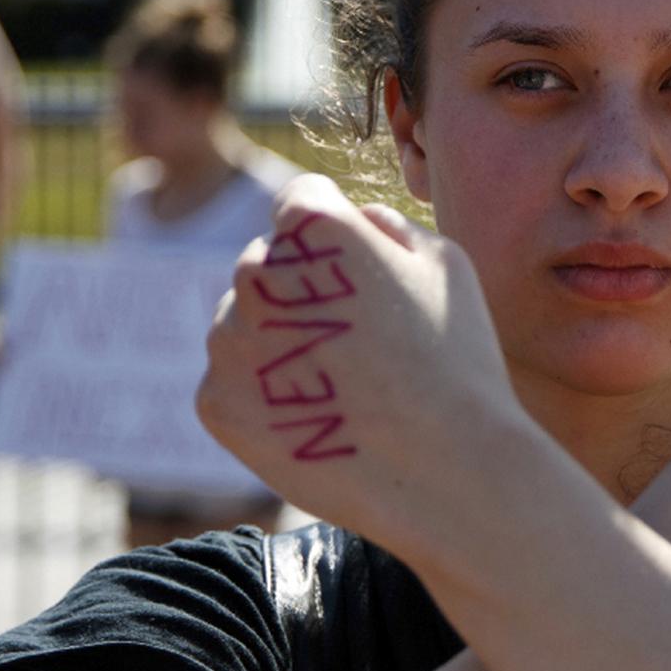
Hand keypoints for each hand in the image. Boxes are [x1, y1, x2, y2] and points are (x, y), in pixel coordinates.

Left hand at [197, 175, 528, 554]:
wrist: (443, 472)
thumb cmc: (455, 360)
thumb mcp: (444, 262)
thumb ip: (386, 226)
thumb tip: (354, 221)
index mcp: (312, 225)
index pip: (301, 198)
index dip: (336, 231)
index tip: (364, 272)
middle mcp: (255, 273)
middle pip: (268, 264)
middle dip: (301, 289)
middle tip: (360, 339)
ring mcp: (228, 342)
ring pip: (243, 324)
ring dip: (277, 340)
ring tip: (342, 384)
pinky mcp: (216, 402)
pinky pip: (232, 380)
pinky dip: (263, 394)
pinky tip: (317, 415)